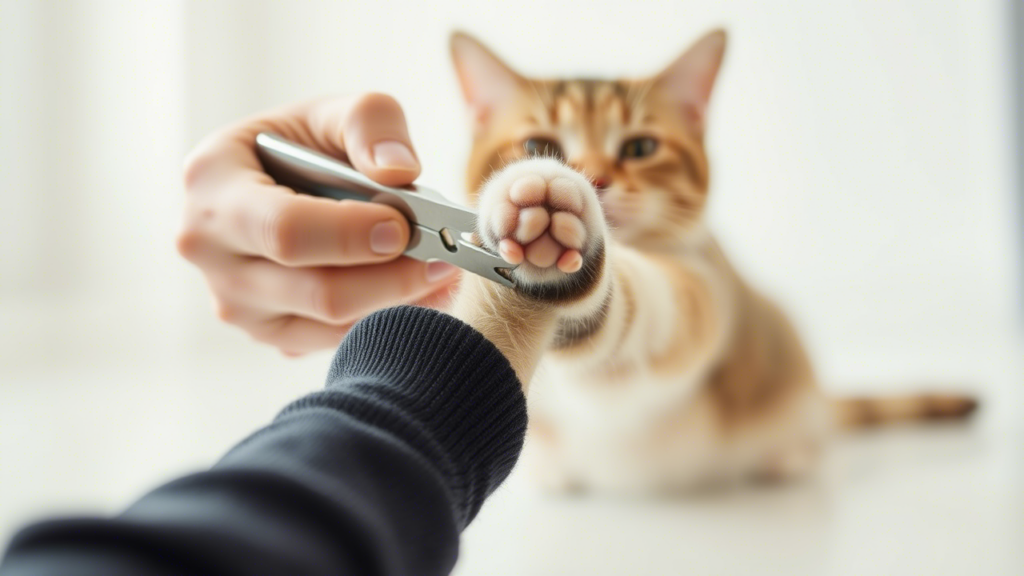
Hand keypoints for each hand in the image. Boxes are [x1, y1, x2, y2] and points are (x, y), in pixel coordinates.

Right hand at [178, 95, 460, 354]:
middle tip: (445, 257)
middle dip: (391, 276)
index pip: (285, 230)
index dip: (351, 235)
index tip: (404, 226)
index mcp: (212, 184)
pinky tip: (422, 292)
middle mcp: (210, 252)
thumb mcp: (333, 112)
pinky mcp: (269, 332)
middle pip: (315, 291)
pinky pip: (334, 340)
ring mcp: (236, 302)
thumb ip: (370, 125)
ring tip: (445, 273)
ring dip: (398, 302)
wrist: (278, 181)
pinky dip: (387, 319)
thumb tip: (399, 172)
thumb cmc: (304, 144)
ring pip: (330, 324)